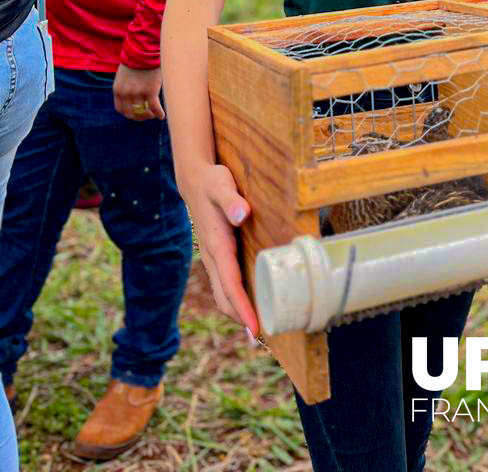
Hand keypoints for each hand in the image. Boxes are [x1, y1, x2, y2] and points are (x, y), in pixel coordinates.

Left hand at [114, 64, 164, 120]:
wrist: (144, 50)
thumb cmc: (136, 60)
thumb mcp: (124, 76)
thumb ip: (126, 87)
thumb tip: (133, 97)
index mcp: (118, 90)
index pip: (120, 109)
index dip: (128, 113)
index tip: (136, 113)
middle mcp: (126, 93)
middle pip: (131, 113)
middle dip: (139, 117)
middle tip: (146, 115)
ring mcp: (138, 93)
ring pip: (143, 112)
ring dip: (149, 115)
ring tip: (154, 114)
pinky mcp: (150, 91)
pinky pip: (154, 107)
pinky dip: (158, 113)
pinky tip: (162, 116)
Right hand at [182, 162, 258, 334]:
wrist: (195, 180)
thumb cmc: (212, 182)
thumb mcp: (222, 185)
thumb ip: (232, 200)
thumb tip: (242, 214)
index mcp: (216, 245)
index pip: (230, 284)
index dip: (243, 307)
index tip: (255, 328)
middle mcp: (212, 257)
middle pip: (225, 297)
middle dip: (241, 318)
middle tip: (261, 339)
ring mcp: (213, 258)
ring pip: (224, 293)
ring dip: (238, 312)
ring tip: (258, 330)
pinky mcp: (217, 255)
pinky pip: (226, 284)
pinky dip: (236, 299)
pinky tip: (250, 303)